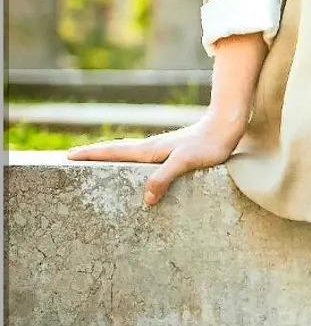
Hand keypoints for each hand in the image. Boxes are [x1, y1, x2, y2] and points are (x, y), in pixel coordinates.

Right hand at [65, 112, 247, 207]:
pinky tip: (138, 170)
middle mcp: (151, 148)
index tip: (68, 156)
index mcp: (149, 150)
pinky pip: (144, 159)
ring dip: (111, 158)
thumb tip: (146, 198)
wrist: (226, 126)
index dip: (91, 154)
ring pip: (129, 154)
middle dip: (94, 156)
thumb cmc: (208, 145)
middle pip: (116, 152)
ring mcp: (162, 149)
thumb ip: (164, 178)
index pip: (113, 152)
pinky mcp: (173, 152)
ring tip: (97, 165)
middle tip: (73, 159)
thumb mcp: (185, 162)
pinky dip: (131, 162)